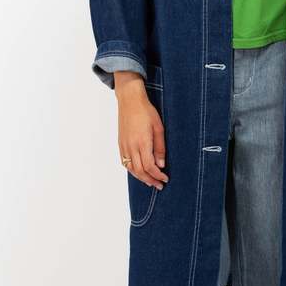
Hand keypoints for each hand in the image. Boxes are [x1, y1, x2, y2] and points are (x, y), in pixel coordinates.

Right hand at [114, 72, 168, 190]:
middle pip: (140, 171)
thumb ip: (160, 148)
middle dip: (150, 180)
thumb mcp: (159, 128)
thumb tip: (161, 165)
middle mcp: (131, 146)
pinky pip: (125, 162)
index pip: (149, 166)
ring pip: (131, 168)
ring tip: (150, 181)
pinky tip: (139, 172)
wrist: (129, 100)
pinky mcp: (120, 144)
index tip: (165, 178)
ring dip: (141, 177)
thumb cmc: (146, 111)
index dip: (157, 175)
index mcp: (142, 142)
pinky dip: (132, 170)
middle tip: (159, 185)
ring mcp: (124, 146)